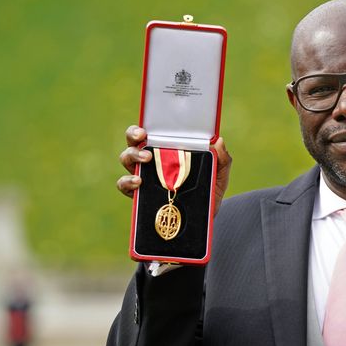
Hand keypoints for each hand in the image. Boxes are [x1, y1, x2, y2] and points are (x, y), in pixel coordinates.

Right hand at [116, 125, 231, 217]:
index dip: (141, 128)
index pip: (150, 134)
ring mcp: (144, 177)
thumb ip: (222, 158)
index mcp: (168, 150)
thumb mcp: (219, 173)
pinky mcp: (140, 195)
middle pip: (133, 143)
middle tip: (146, 142)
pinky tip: (138, 182)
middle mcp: (152, 161)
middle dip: (133, 138)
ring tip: (146, 160)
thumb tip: (219, 141)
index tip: (145, 130)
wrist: (206, 217)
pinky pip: (124, 186)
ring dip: (132, 156)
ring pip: (127, 160)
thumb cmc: (209, 190)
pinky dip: (127, 182)